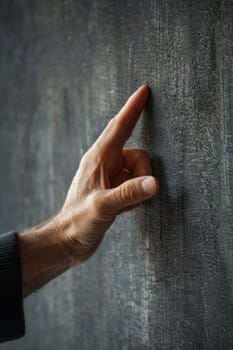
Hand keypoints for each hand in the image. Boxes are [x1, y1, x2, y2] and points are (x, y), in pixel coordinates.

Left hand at [55, 85, 159, 264]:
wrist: (68, 240)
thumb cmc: (78, 221)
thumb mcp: (103, 207)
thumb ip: (128, 194)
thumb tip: (154, 182)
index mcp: (99, 158)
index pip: (120, 126)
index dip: (133, 108)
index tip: (143, 91)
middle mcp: (104, 163)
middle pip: (138, 154)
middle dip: (142, 173)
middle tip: (131, 195)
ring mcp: (109, 176)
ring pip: (138, 170)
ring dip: (138, 187)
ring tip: (123, 205)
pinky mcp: (112, 189)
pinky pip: (134, 183)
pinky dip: (134, 195)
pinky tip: (123, 209)